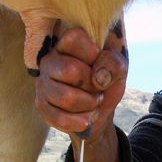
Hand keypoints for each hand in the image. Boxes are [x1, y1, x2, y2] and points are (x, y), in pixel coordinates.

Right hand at [35, 25, 127, 143]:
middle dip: (94, 86)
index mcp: (66, 43)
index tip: (100, 64)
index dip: (94, 55)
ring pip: (67, 98)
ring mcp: (42, 83)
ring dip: (89, 105)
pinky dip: (82, 122)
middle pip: (71, 71)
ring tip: (94, 102)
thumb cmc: (107, 81)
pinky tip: (88, 117)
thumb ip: (114, 64)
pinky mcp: (41, 105)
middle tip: (98, 89)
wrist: (101, 109)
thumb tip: (98, 79)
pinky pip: (60, 118)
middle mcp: (49, 60)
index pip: (74, 39)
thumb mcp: (119, 68)